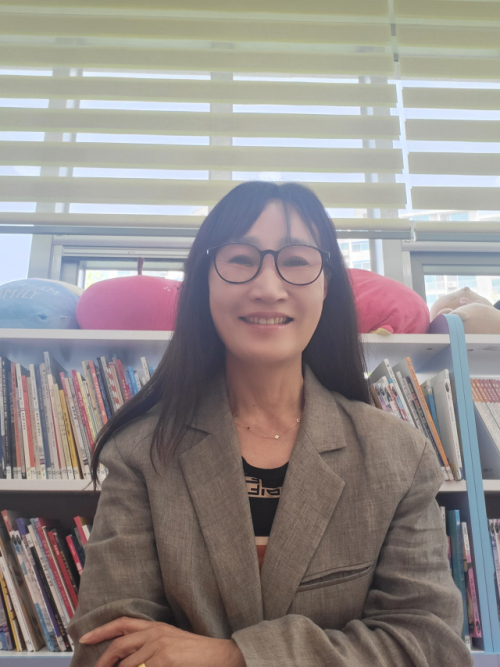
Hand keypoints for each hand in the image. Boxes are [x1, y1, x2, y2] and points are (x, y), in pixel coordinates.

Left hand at [79, 616, 245, 666]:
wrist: (219, 655)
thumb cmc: (195, 653)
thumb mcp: (170, 641)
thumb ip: (149, 646)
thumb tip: (127, 660)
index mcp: (156, 626)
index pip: (123, 623)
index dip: (102, 630)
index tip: (85, 639)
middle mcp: (155, 633)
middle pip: (119, 645)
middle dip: (104, 661)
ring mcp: (159, 647)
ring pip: (127, 664)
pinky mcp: (164, 660)